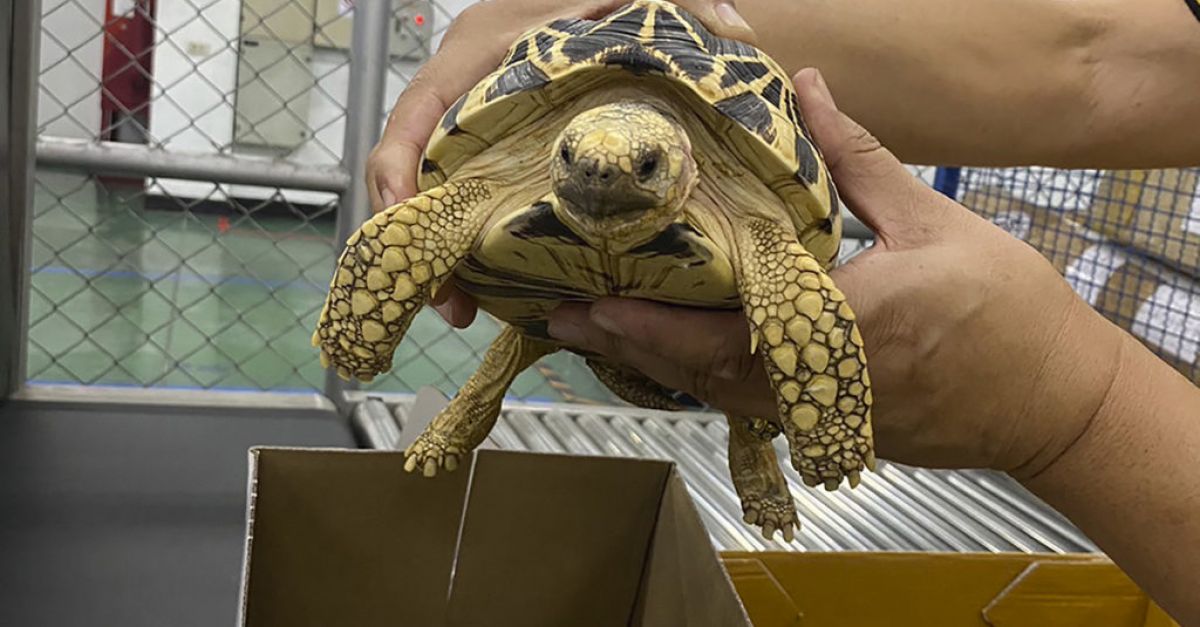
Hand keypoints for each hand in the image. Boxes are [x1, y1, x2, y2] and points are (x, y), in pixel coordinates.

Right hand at [366, 0, 756, 327]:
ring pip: (438, 192)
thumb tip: (737, 30)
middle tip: (447, 302)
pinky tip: (499, 282)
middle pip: (415, 168)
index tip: (403, 223)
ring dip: (443, 252)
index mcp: (479, 49)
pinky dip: (473, 240)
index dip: (396, 169)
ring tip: (465, 310)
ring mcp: (479, 124)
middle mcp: (465, 90)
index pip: (415, 111)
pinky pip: (470, 196)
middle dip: (417, 237)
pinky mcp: (498, 149)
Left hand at [547, 68, 1124, 476]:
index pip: (723, 336)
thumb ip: (857, 159)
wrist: (1057, 404)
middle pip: (699, 375)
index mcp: (842, 329)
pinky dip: (698, 380)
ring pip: (715, 397)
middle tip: (563, 315)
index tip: (593, 306)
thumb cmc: (1007, 310)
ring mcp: (819, 417)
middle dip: (628, 346)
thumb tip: (807, 88)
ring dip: (654, 364)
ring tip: (598, 330)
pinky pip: (745, 408)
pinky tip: (667, 355)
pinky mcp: (827, 428)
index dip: (651, 327)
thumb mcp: (931, 222)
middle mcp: (814, 385)